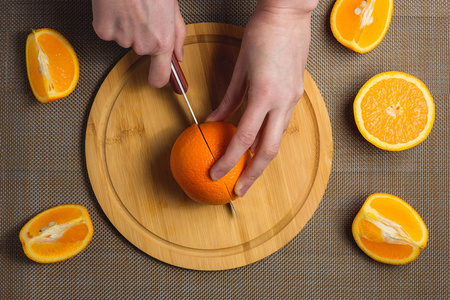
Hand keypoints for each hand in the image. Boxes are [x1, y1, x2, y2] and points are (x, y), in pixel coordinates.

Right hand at [92, 0, 185, 86]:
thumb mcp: (173, 9)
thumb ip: (178, 35)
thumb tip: (178, 54)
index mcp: (163, 41)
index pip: (159, 77)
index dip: (159, 78)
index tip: (158, 77)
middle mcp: (142, 45)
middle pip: (141, 51)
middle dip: (143, 35)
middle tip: (143, 13)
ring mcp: (122, 39)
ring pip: (125, 39)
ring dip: (127, 26)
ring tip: (130, 6)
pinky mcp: (103, 31)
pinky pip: (108, 32)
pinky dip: (110, 21)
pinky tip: (117, 7)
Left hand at [206, 1, 316, 196]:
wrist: (289, 15)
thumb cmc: (261, 34)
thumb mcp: (240, 67)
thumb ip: (228, 99)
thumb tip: (215, 120)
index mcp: (263, 95)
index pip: (244, 138)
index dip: (229, 160)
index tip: (217, 174)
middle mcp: (282, 102)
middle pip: (268, 150)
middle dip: (252, 174)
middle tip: (238, 190)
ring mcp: (293, 99)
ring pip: (278, 140)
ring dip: (262, 160)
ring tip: (248, 172)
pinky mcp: (297, 95)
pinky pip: (282, 124)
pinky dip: (269, 139)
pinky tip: (258, 145)